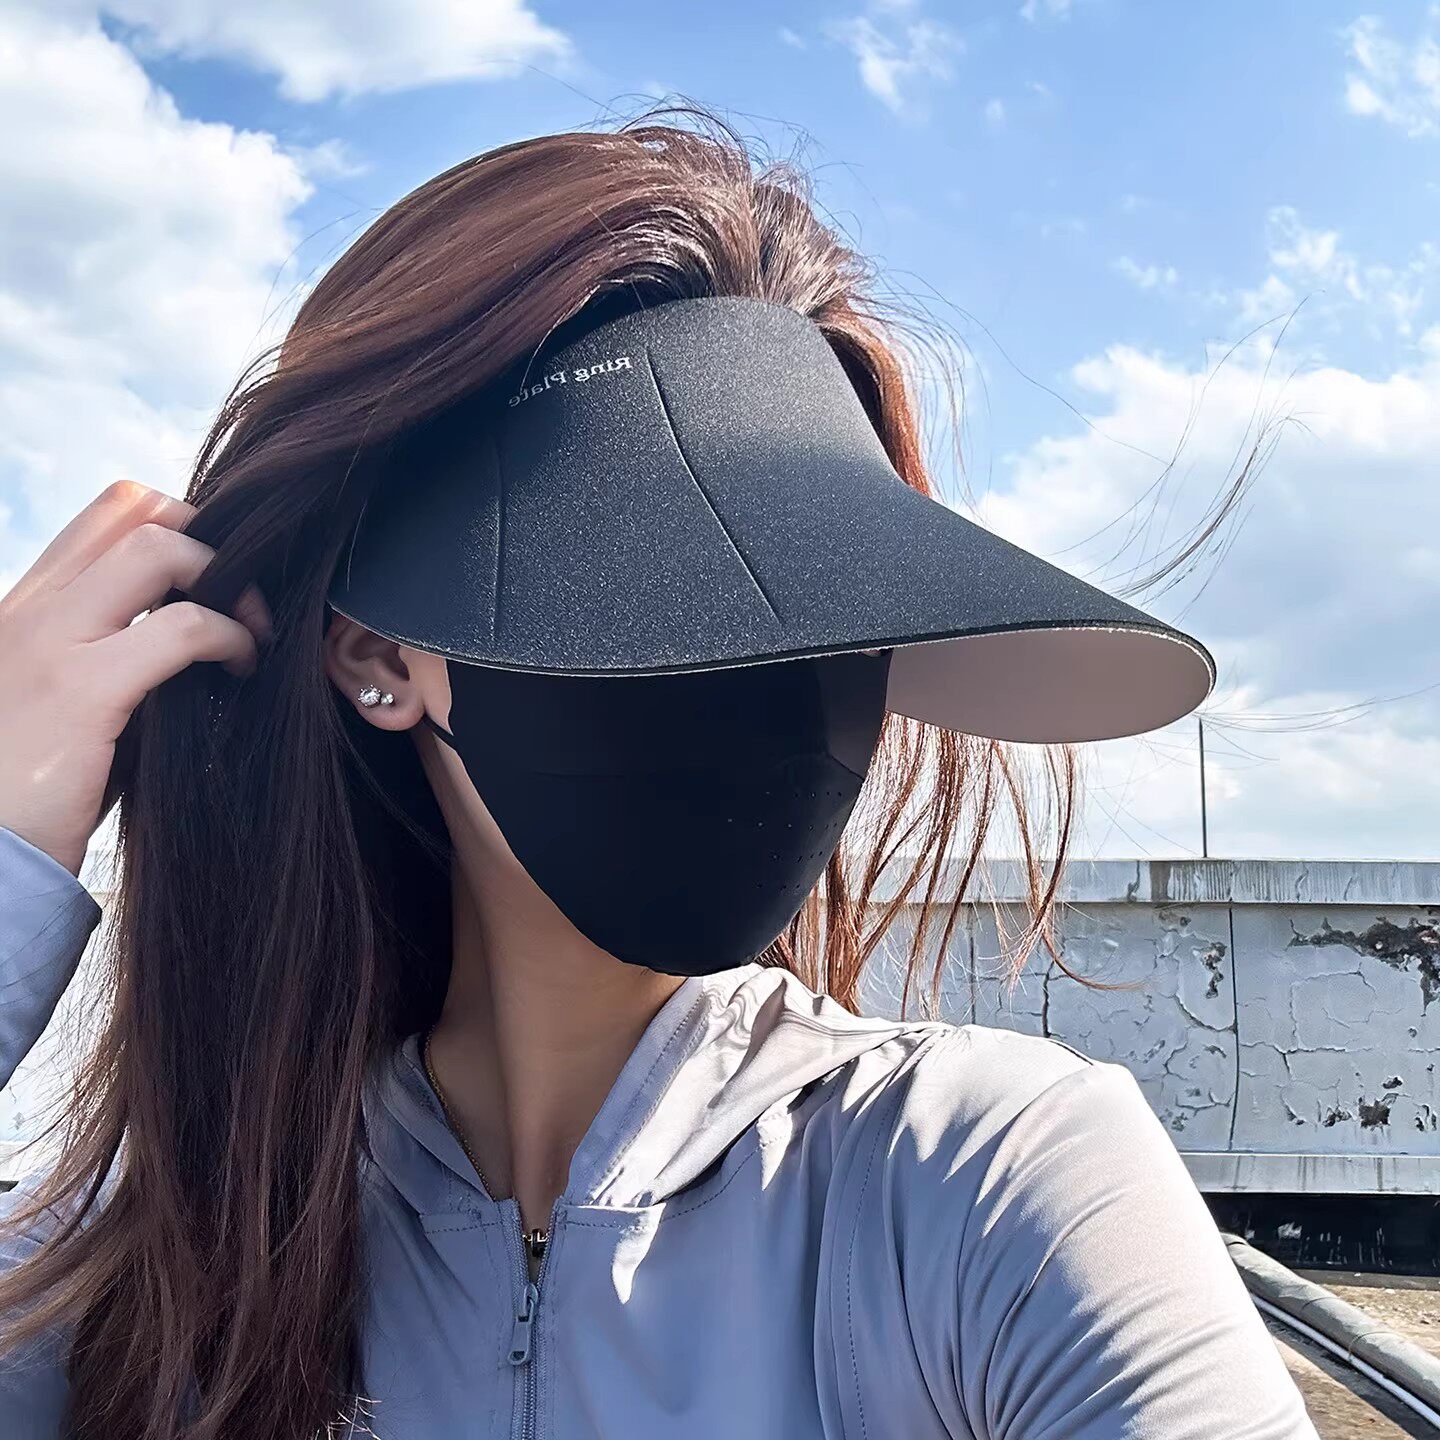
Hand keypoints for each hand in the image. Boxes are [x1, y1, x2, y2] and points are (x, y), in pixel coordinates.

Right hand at [0, 481, 270, 876]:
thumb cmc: (31, 790)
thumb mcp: (67, 701)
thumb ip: (117, 657)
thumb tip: (202, 636)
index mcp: (27, 606)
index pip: (107, 515)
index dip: (179, 527)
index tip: (216, 582)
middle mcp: (33, 608)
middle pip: (135, 507)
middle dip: (211, 537)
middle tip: (246, 599)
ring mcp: (52, 641)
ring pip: (159, 547)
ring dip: (228, 582)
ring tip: (251, 635)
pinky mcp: (82, 691)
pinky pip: (182, 628)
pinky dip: (231, 637)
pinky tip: (242, 669)